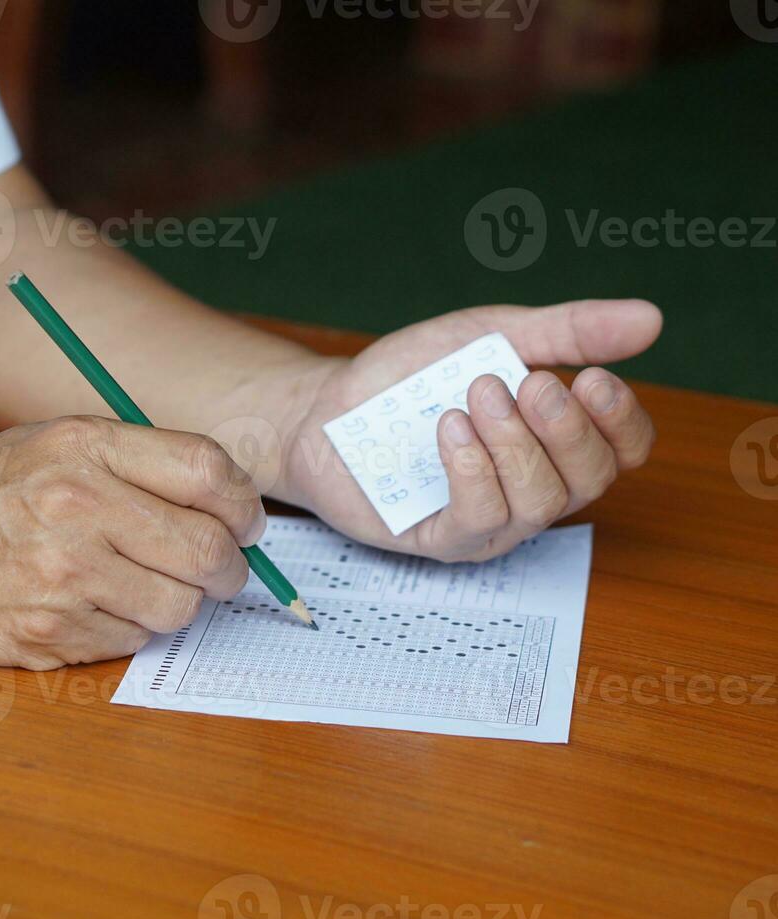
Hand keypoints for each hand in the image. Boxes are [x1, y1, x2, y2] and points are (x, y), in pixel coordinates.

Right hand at [0, 417, 266, 668]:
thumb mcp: (51, 444)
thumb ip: (134, 462)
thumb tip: (229, 504)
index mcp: (82, 446)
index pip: (208, 471)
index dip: (244, 504)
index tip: (246, 522)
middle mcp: (75, 507)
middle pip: (206, 549)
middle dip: (228, 569)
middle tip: (220, 572)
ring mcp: (62, 576)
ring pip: (177, 607)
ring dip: (174, 604)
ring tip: (136, 586)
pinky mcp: (49, 632)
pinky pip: (131, 642)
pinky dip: (125, 631)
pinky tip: (88, 607)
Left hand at [272, 301, 659, 560]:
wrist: (327, 407)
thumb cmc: (413, 379)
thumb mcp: (491, 335)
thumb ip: (567, 331)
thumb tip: (649, 319)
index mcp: (558, 442)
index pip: (625, 450)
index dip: (622, 420)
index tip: (591, 377)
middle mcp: (535, 488)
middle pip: (591, 479)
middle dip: (564, 428)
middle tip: (524, 382)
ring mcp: (492, 521)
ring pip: (540, 503)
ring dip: (515, 444)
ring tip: (476, 394)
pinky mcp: (443, 539)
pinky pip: (481, 519)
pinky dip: (472, 469)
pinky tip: (451, 429)